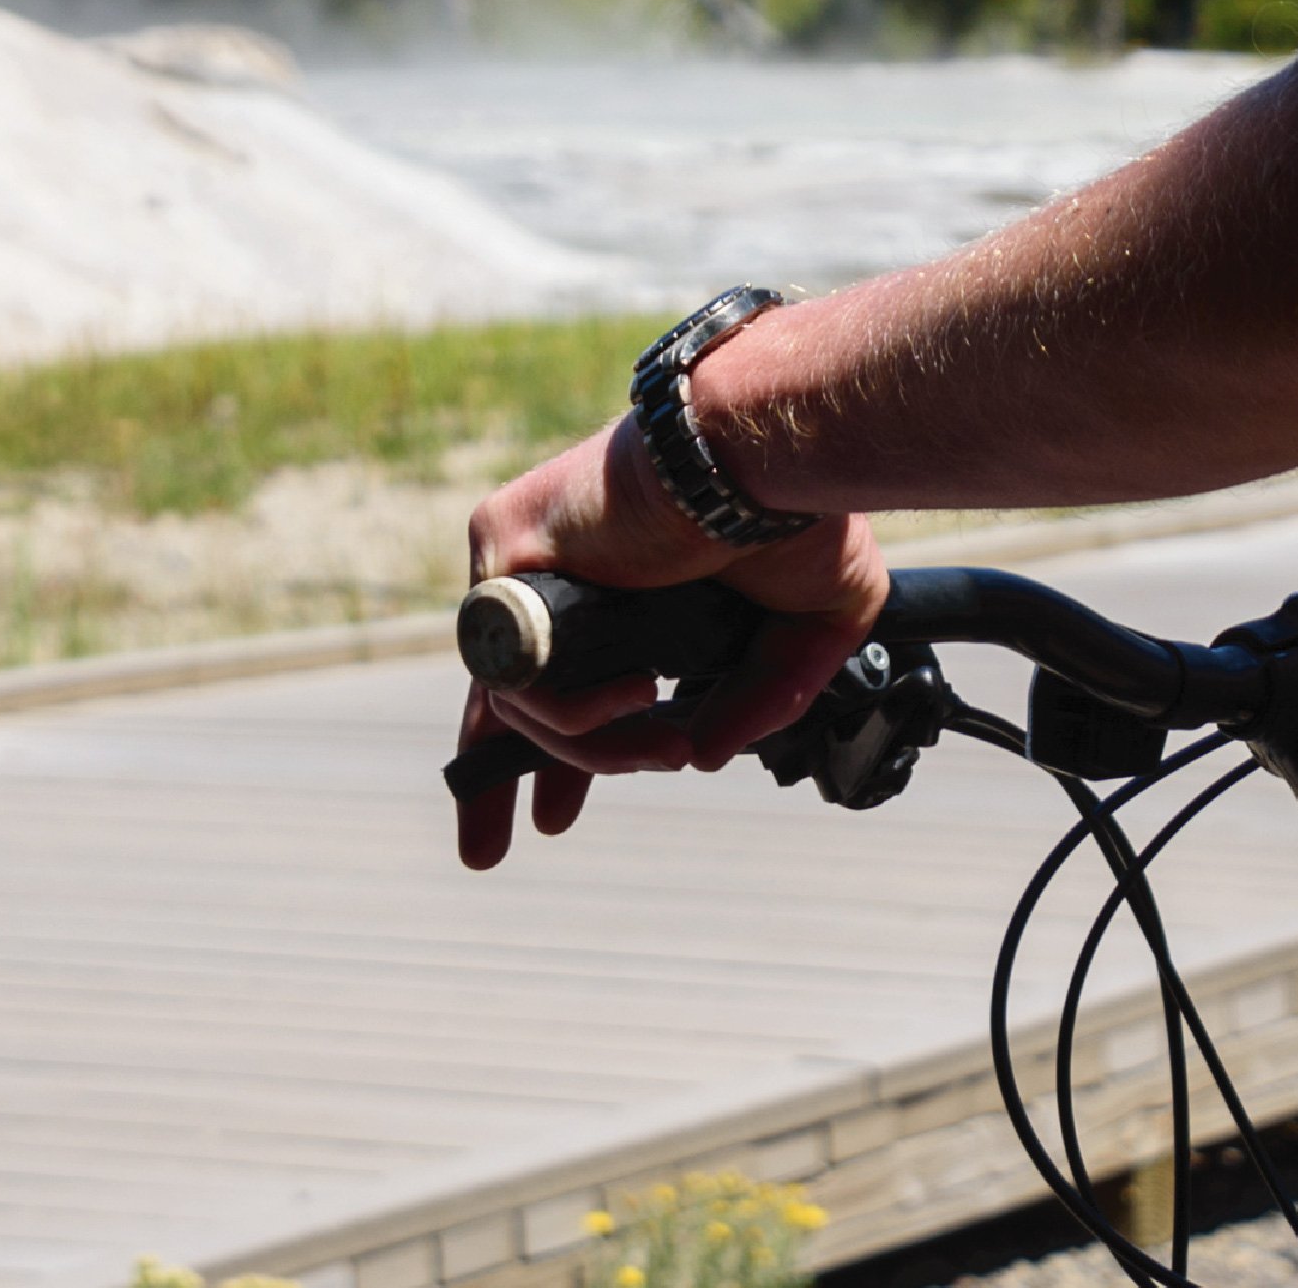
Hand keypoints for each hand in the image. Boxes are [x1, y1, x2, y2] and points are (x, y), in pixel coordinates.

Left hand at [448, 416, 884, 872]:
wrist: (763, 446)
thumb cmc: (797, 510)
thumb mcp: (808, 626)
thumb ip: (761, 696)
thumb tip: (707, 755)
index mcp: (619, 592)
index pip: (561, 681)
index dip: (561, 753)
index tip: (553, 820)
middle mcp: (561, 577)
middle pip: (500, 695)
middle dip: (492, 785)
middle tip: (488, 851)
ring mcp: (524, 559)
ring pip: (520, 701)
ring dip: (598, 750)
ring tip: (670, 745)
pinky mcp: (503, 546)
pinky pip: (514, 670)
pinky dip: (569, 711)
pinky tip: (634, 701)